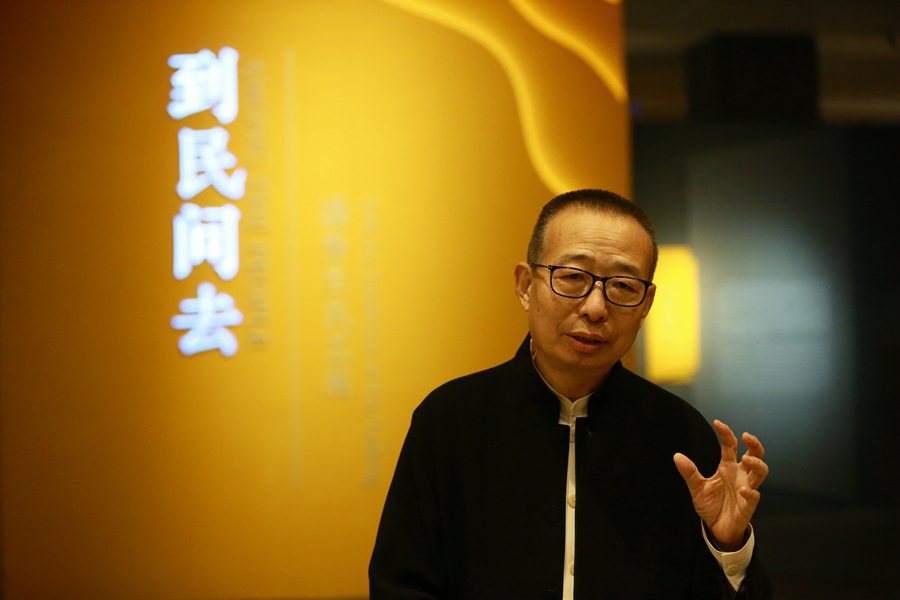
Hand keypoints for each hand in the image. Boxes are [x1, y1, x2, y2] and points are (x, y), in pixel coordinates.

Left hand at [673, 420, 767, 550]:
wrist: (715, 528)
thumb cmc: (710, 505)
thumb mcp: (696, 487)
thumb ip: (689, 472)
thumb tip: (676, 456)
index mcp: (727, 467)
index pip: (730, 446)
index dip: (726, 433)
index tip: (718, 423)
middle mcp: (740, 475)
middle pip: (755, 455)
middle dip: (754, 444)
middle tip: (747, 436)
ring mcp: (746, 489)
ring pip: (761, 472)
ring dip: (756, 464)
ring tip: (745, 459)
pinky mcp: (748, 505)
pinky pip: (754, 497)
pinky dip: (750, 492)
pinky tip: (743, 490)